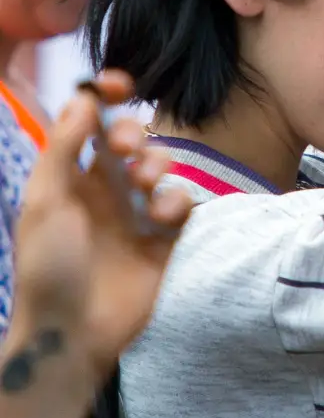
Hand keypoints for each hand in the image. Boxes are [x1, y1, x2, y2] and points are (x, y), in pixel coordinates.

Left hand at [10, 72, 191, 387]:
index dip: (106, 98)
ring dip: (158, 166)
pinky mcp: (166, 241)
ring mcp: (137, 216)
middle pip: (132, 140)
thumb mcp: (46, 202)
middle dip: (135, 134)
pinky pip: (183, 205)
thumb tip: (84, 97)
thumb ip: (65, 147)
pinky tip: (163, 217)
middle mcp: (105, 191)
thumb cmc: (50, 268)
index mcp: (71, 178)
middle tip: (126, 151)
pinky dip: (177, 202)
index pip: (92, 125)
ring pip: (162, 168)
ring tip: (146, 187)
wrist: (74, 333)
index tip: (120, 84)